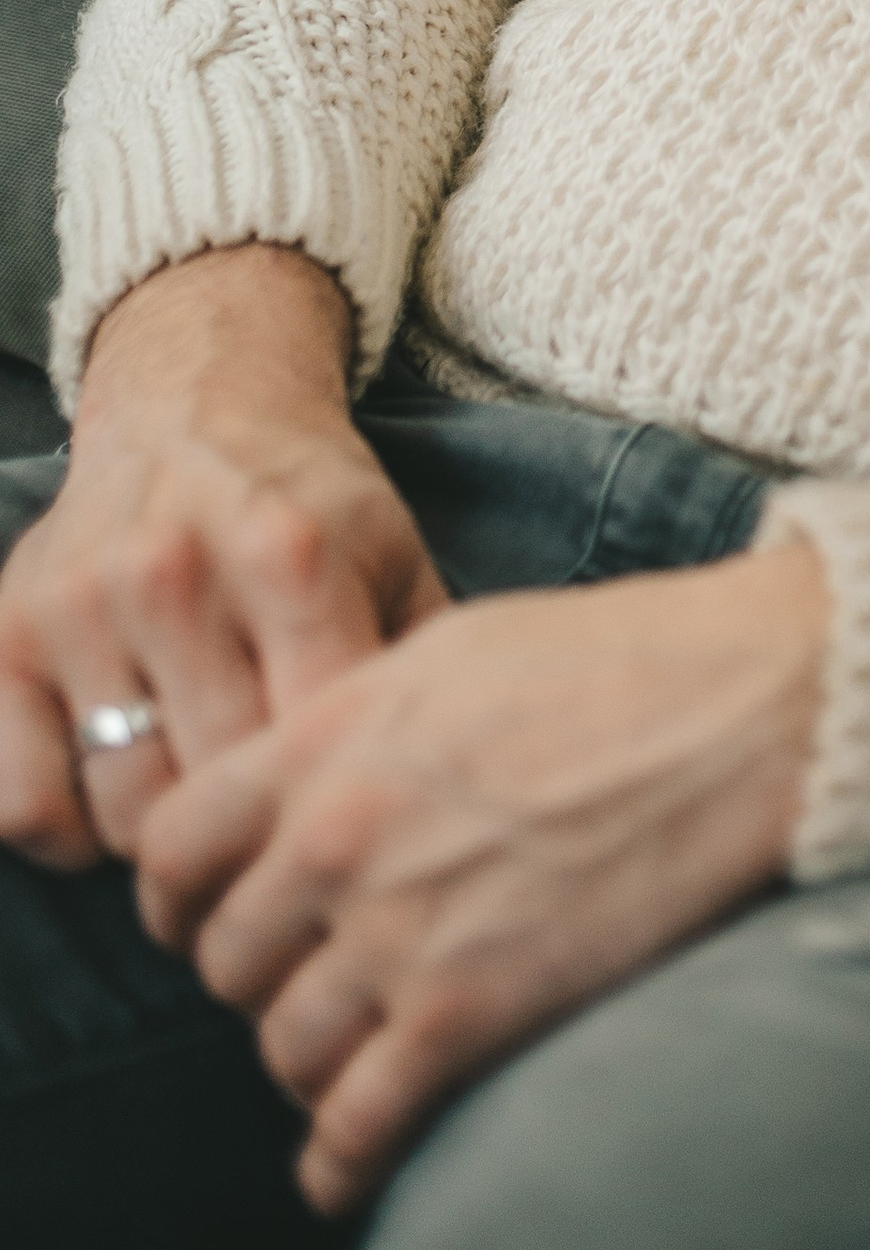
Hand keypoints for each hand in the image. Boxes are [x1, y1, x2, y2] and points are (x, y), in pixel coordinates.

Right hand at [0, 247, 443, 869]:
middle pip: (222, 791)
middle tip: (283, 845)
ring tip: (212, 818)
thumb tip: (446, 788)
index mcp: (291, 554)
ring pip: (128, 811)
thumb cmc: (310, 505)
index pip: (314, 742)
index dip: (341, 809)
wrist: (195, 403)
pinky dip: (71, 836)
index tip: (356, 835)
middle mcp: (177, 575)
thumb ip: (421, 660)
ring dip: (174, 841)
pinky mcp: (8, 636)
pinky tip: (120, 804)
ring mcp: (83, 607)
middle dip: (263, 836)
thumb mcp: (392, 553)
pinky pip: (23, 802)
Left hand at [136, 541, 826, 1213]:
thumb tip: (321, 779)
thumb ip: (362, 719)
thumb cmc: (625, 655)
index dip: (177, 898)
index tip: (205, 918)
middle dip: (260, 980)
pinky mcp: (471, 1012)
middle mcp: (340, 839)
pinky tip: (347, 1163)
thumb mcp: (457, 645)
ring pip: (286, 1047)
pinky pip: (359, 1123)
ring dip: (310, 1063)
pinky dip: (341, 1158)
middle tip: (306, 981)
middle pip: (228, 960)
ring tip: (352, 1057)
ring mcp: (401, 931)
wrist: (746, 704)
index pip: (174, 846)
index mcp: (328, 737)